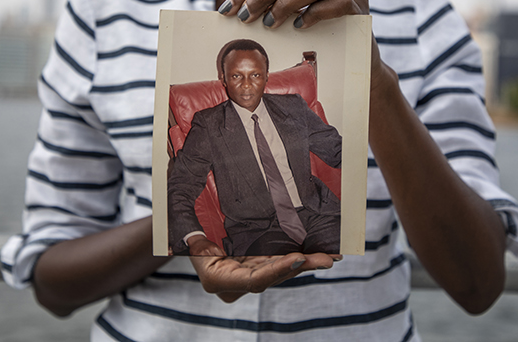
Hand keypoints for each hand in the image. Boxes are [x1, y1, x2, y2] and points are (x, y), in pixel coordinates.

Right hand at [185, 235, 338, 302]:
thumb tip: (194, 237)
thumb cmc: (186, 235)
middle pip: (274, 276)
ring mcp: (249, 275)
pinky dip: (301, 258)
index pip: (253, 280)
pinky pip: (281, 263)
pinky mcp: (258, 266)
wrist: (188, 238)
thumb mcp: (188, 236)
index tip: (298, 258)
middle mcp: (237, 283)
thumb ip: (194, 240)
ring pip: (282, 271)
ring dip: (307, 263)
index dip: (277, 270)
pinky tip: (322, 253)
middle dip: (301, 266)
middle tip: (326, 258)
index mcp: (218, 280)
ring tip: (331, 255)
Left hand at [218, 0, 391, 78]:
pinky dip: (316, 12)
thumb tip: (235, 12)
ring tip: (269, 23)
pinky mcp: (361, 5)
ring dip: (288, 1)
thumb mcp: (297, 19)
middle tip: (245, 17)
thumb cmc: (323, 41)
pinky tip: (300, 26)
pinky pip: (338, 2)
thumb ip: (277, 8)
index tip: (228, 9)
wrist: (361, 63)